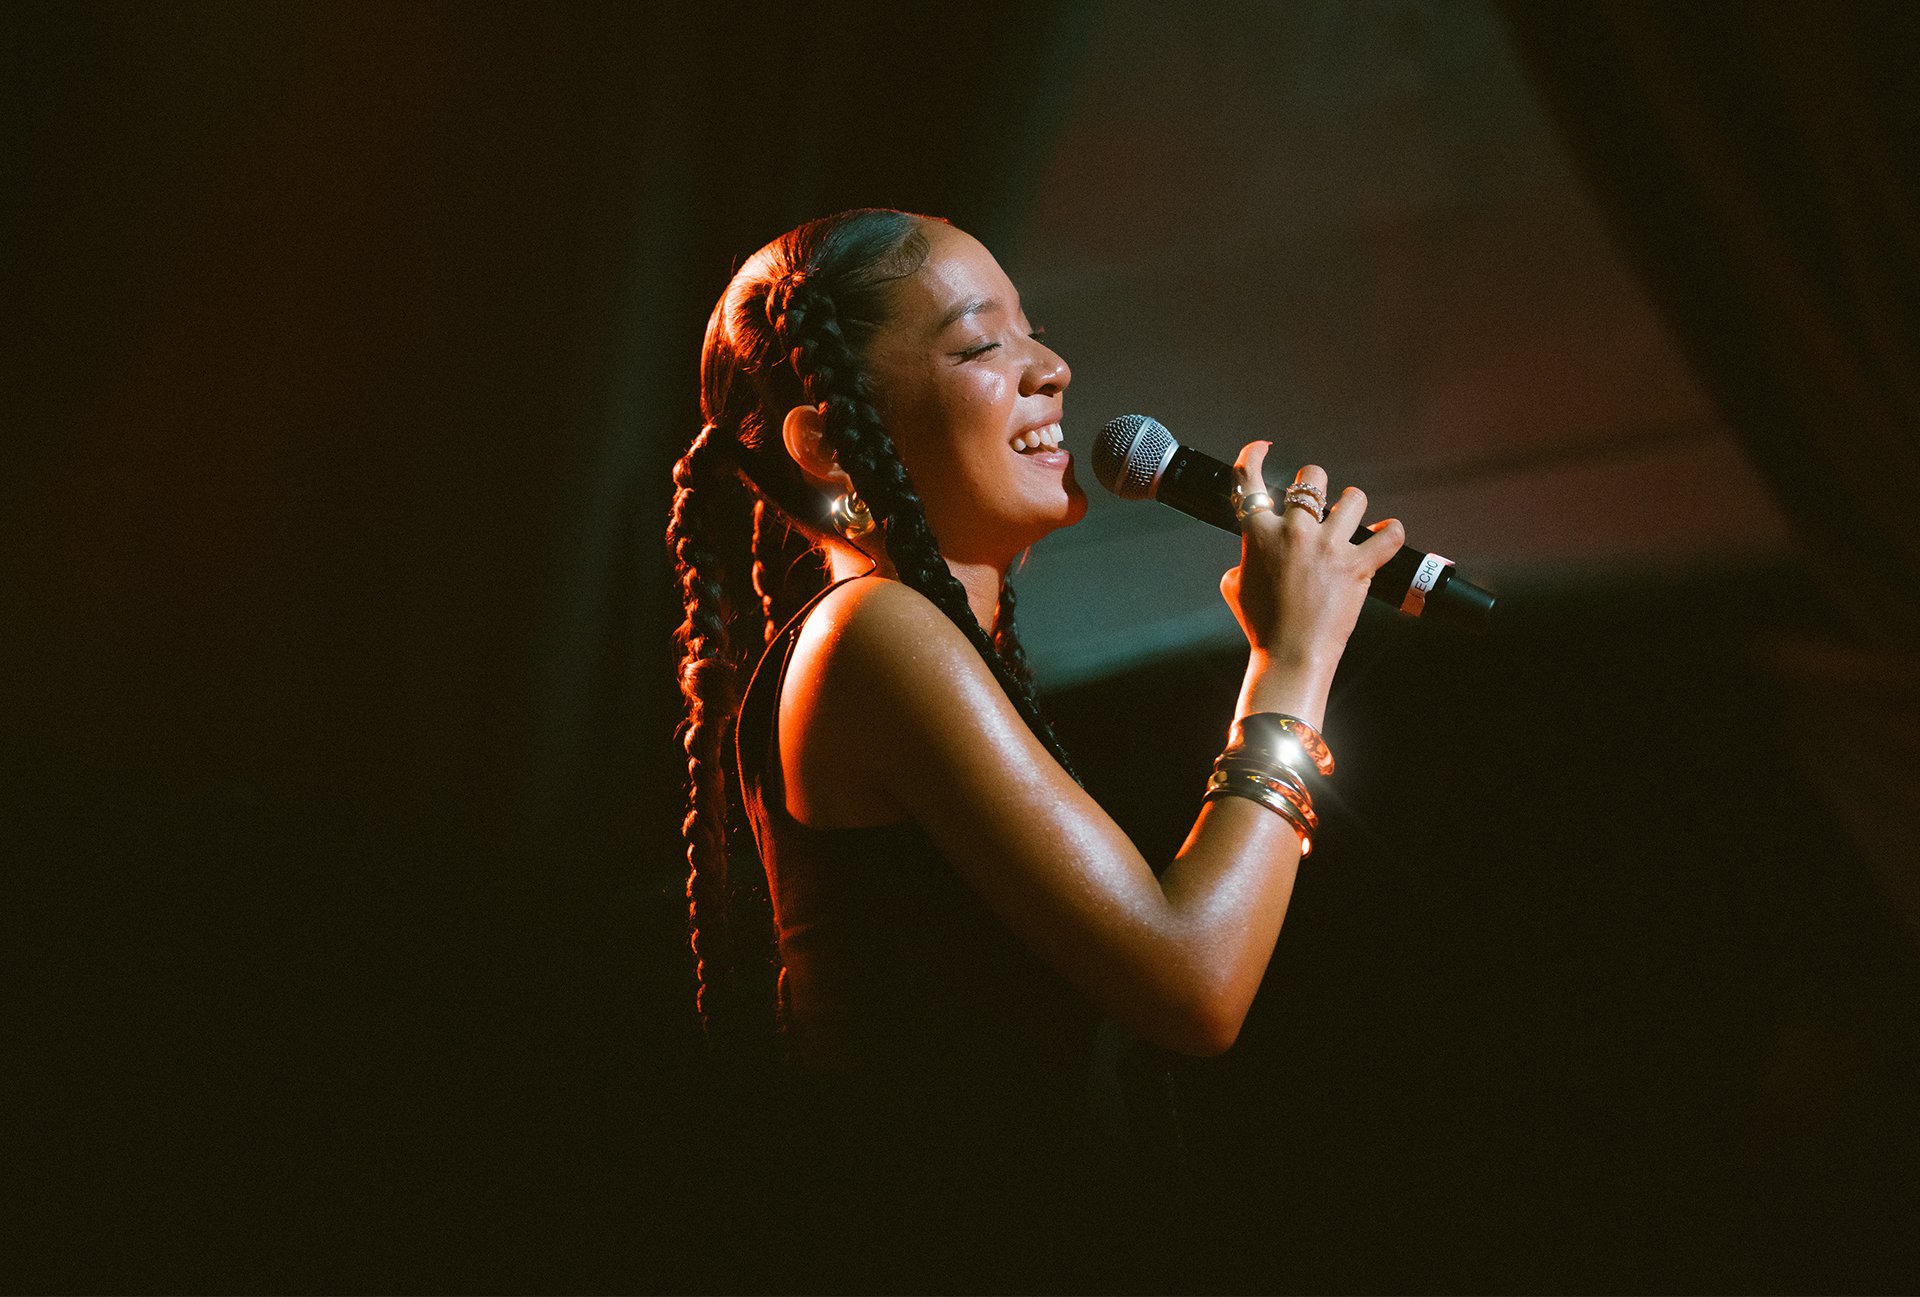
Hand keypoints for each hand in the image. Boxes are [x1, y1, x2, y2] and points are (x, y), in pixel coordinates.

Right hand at [1219, 442, 1404, 674]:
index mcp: (1259, 533)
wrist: (1291, 656)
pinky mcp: (1358, 566)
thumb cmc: (1261, 626)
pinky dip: (1391, 532)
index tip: (1263, 448)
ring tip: (1351, 517)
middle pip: (1312, 479)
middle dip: (1315, 485)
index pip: (1251, 479)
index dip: (1255, 455)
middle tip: (1318, 502)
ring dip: (1352, 504)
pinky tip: (1387, 532)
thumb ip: (1243, 560)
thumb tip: (1250, 556)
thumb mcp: (1235, 587)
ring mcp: (1328, 547)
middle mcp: (1294, 532)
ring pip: (1353, 498)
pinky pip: (1388, 535)